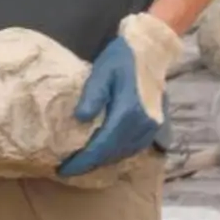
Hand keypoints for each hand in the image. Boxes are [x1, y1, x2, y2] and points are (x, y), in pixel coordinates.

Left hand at [59, 13, 183, 177]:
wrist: (151, 51)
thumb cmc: (123, 58)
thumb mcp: (102, 72)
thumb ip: (92, 96)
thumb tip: (79, 120)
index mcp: (127, 113)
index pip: (101, 147)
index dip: (82, 161)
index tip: (64, 169)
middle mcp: (142, 125)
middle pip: (113, 154)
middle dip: (90, 164)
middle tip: (69, 168)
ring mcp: (151, 127)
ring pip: (125, 153)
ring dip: (105, 160)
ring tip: (85, 162)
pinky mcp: (155, 125)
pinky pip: (135, 147)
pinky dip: (119, 152)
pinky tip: (106, 150)